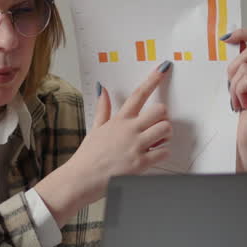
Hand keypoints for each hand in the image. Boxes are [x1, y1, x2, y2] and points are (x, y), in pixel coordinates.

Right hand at [36, 63, 172, 224]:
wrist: (81, 178)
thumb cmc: (88, 156)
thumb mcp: (95, 128)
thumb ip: (103, 108)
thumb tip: (102, 89)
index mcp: (119, 120)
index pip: (139, 94)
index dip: (153, 79)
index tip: (163, 68)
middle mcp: (129, 130)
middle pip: (160, 111)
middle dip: (163, 118)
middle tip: (157, 125)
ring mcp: (136, 146)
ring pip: (165, 130)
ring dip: (166, 135)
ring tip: (156, 141)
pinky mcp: (140, 163)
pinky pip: (164, 152)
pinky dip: (163, 153)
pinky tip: (154, 155)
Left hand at [221, 28, 246, 171]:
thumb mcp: (245, 80)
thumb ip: (245, 62)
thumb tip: (230, 38)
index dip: (245, 33)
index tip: (227, 37)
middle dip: (233, 71)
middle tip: (236, 91)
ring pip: (245, 66)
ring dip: (234, 85)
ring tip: (241, 100)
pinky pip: (245, 79)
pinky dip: (237, 92)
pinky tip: (244, 104)